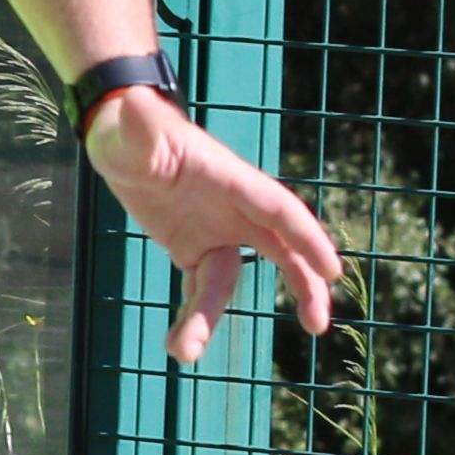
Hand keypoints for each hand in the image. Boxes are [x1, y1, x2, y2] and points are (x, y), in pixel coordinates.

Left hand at [84, 90, 342, 367]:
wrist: (121, 137)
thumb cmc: (130, 128)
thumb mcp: (131, 128)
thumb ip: (141, 124)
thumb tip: (137, 102)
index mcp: (229, 178)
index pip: (279, 210)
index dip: (307, 238)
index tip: (333, 270)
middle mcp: (232, 207)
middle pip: (282, 248)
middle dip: (304, 284)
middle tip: (318, 325)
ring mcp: (216, 229)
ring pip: (232, 279)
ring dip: (213, 318)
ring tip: (183, 353)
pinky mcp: (195, 248)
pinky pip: (201, 287)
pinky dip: (194, 316)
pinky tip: (180, 346)